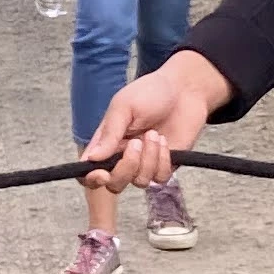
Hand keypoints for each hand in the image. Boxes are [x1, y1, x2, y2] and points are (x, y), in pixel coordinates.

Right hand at [88, 51, 231, 188]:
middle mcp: (122, 156)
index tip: (102, 174)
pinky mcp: (165, 165)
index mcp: (106, 142)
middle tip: (136, 143)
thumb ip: (109, 134)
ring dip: (148, 158)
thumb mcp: (124, 107)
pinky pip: (160, 178)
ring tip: (154, 134)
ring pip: (139, 181)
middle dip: (126, 168)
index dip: (91, 179)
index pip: (89, 171)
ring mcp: (144, 163)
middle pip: (114, 184)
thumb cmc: (150, 92)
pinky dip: (163, 160)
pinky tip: (164, 141)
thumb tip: (91, 159)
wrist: (184, 89)